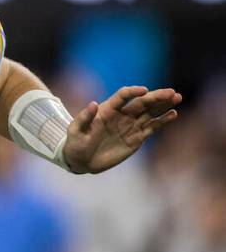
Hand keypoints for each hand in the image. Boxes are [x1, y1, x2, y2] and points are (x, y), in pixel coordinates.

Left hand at [63, 85, 181, 173]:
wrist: (80, 160)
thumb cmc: (75, 144)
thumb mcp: (76, 131)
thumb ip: (84, 118)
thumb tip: (93, 104)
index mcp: (107, 110)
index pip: (123, 96)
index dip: (133, 92)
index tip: (144, 91)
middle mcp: (121, 115)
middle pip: (141, 102)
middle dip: (156, 97)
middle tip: (172, 92)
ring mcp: (130, 126)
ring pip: (150, 113)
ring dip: (163, 105)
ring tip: (177, 98)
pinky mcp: (136, 138)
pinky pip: (151, 127)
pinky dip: (162, 121)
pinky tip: (173, 114)